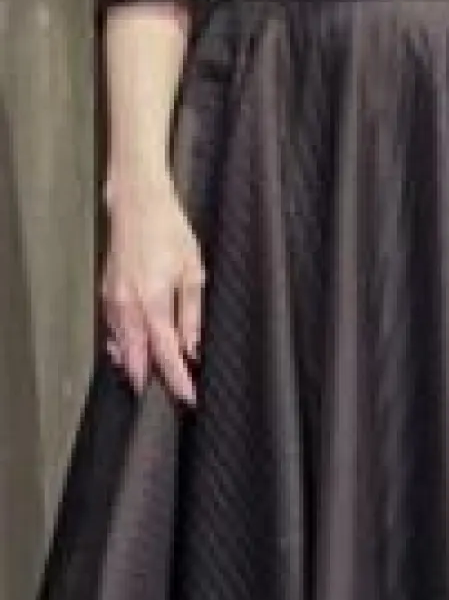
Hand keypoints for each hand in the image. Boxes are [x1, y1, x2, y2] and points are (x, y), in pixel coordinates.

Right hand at [100, 174, 205, 404]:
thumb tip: (191, 347)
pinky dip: (123, 346)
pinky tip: (133, 352)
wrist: (136, 202)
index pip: (165, 354)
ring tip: (152, 382)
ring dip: (136, 366)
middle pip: (136, 359)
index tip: (188, 398)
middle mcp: (127, 306)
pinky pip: (112, 330)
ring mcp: (112, 301)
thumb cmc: (168, 229)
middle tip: (169, 397)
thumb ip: (191, 314)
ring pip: (121, 347)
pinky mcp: (105, 294)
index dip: (176, 380)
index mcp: (152, 302)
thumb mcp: (192, 270)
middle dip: (151, 381)